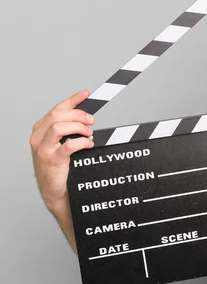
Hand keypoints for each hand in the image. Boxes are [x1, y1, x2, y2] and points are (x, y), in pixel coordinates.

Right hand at [30, 90, 94, 208]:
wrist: (54, 189)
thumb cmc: (59, 165)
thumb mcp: (61, 143)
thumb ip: (69, 130)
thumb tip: (86, 116)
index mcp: (40, 130)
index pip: (56, 109)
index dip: (72, 100)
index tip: (85, 94)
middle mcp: (38, 137)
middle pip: (57, 115)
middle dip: (77, 114)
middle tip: (91, 119)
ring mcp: (43, 149)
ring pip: (59, 127)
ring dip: (78, 127)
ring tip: (88, 133)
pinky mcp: (51, 160)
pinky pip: (68, 146)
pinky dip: (81, 142)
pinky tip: (88, 144)